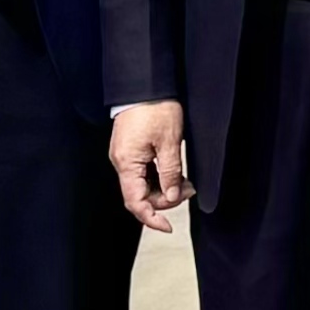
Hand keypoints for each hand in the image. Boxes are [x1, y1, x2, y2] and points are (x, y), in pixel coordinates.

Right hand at [108, 101, 190, 231]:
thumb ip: (170, 173)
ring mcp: (124, 155)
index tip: (168, 227)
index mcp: (127, 162)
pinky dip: (159, 176)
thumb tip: (173, 196)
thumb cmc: (155, 108)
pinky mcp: (130, 149)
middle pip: (139, 194)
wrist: (145, 82)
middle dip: (164, 199)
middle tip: (188, 191)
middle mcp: (121, 161)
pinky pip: (143, 172)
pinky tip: (175, 172)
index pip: (135, 201)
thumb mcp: (170, 142)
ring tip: (186, 181)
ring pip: (142, 184)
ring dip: (163, 187)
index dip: (151, 218)